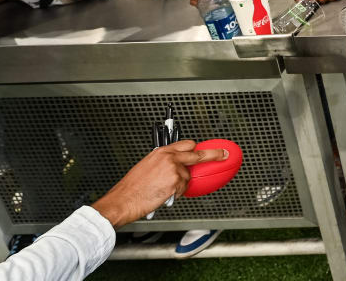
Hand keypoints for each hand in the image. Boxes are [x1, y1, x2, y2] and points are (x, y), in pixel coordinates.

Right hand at [90, 140, 226, 227]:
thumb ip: (162, 163)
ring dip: (180, 185)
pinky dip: (175, 194)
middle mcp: (168, 157)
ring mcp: (173, 169)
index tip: (208, 147)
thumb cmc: (130, 188)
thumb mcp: (146, 168)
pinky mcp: (175, 182)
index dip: (197, 147)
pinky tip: (163, 195)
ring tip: (162, 190)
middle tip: (223, 154)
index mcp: (161, 152)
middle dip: (213, 154)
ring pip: (188, 177)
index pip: (186, 144)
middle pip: (197, 153)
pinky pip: (183, 189)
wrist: (123, 200)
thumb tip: (175, 166)